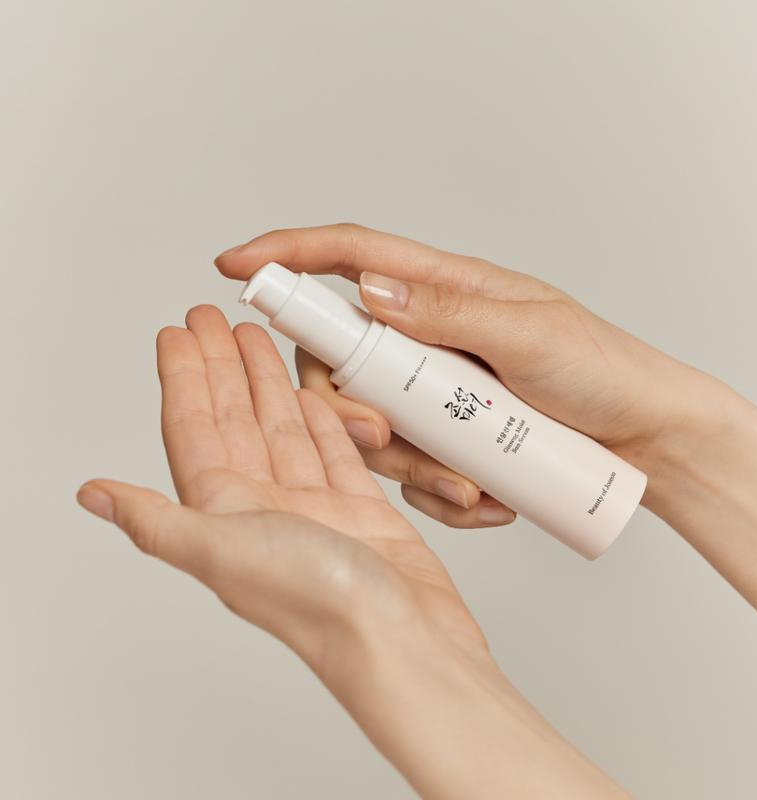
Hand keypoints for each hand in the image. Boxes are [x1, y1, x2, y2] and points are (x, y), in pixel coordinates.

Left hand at [77, 305, 627, 797]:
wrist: (404, 641)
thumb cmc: (319, 602)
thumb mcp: (225, 549)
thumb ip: (158, 519)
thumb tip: (92, 496)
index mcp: (226, 514)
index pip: (194, 430)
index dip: (183, 379)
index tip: (180, 332)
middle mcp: (265, 511)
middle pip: (236, 422)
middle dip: (222, 368)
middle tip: (215, 317)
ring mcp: (314, 510)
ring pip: (284, 431)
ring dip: (268, 384)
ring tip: (260, 338)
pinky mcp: (361, 512)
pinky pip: (333, 453)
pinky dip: (321, 420)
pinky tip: (310, 394)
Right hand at [215, 224, 717, 525]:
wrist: (646, 438)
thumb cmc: (601, 370)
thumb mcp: (530, 333)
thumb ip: (450, 311)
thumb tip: (370, 290)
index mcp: (444, 291)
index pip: (350, 257)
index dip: (288, 255)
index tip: (234, 267)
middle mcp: (429, 338)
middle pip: (345, 360)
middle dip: (349, 406)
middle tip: (383, 439)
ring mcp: (437, 391)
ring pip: (376, 424)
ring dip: (411, 465)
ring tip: (470, 486)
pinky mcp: (451, 436)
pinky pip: (415, 467)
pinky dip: (441, 491)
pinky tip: (486, 498)